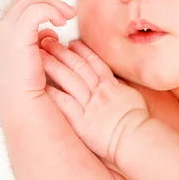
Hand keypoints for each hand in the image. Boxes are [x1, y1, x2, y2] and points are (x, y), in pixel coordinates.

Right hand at [0, 0, 76, 105]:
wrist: (25, 103)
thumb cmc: (33, 85)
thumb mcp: (38, 56)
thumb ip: (41, 40)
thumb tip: (51, 33)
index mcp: (7, 33)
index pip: (19, 3)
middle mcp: (3, 29)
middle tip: (70, 10)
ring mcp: (8, 31)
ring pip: (33, 2)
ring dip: (54, 5)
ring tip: (69, 17)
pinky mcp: (18, 35)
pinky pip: (37, 11)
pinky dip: (51, 12)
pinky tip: (62, 23)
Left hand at [38, 35, 150, 161]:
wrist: (137, 138)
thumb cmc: (137, 121)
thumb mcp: (132, 97)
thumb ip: (120, 88)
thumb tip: (115, 83)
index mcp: (111, 85)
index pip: (95, 62)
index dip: (82, 50)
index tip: (72, 42)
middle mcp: (98, 91)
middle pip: (78, 66)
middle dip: (61, 52)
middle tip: (48, 41)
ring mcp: (89, 105)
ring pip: (69, 79)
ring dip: (54, 65)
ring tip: (40, 55)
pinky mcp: (81, 121)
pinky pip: (64, 103)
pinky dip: (52, 93)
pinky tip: (40, 84)